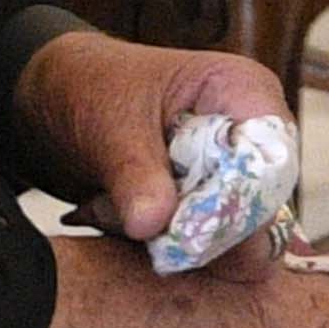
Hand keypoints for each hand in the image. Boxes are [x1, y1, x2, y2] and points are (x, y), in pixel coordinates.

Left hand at [10, 25, 294, 238]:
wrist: (56, 98)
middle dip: (197, 227)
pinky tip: (115, 218)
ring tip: (111, 212)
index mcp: (245, 92)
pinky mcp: (207, 201)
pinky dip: (158, 241)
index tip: (182, 229)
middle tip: (134, 222)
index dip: (237, 204)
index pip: (272, 164)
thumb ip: (135, 175)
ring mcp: (231, 171)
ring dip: (170, 237)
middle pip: (259, 208)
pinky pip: (202, 242)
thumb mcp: (110, 125)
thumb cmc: (91, 86)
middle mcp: (251, 134)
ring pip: (231, 234)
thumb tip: (154, 224)